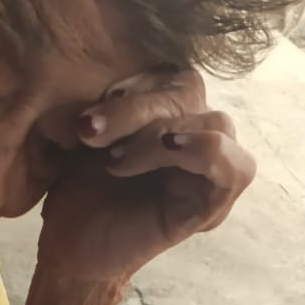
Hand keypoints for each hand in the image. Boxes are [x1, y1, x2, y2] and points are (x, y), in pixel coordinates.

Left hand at [37, 67, 255, 283]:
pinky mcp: (211, 205)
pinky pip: (236, 168)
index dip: (135, 77)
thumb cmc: (73, 185)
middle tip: (89, 131)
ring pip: (215, 122)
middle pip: (191, 92)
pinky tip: (170, 149)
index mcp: (168, 108)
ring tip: (116, 159)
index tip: (88, 107)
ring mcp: (208, 169)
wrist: (68, 246)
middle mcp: (195, 132)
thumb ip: (107, 93)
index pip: (172, 68)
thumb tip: (107, 58)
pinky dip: (207, 150)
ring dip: (162, 131)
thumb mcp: (83, 128)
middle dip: (138, 108)